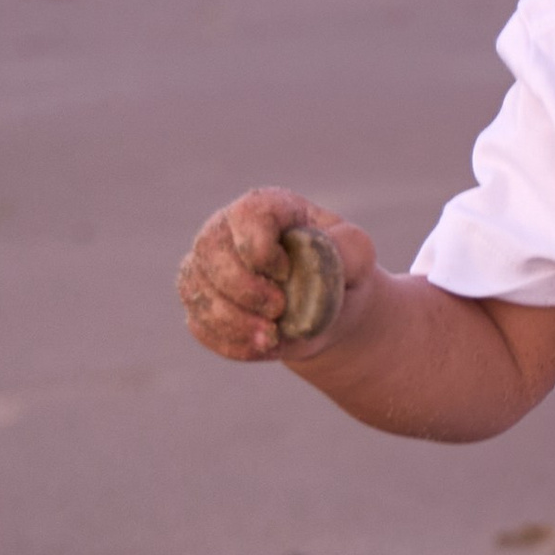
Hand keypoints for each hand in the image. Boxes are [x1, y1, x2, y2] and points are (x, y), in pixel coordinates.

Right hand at [176, 186, 373, 362]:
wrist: (329, 312)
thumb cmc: (340, 272)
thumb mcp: (357, 254)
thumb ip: (346, 246)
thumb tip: (320, 251)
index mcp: (267, 208)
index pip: (245, 216)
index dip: (260, 248)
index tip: (286, 272)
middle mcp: (227, 231)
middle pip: (209, 251)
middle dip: (243, 288)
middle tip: (278, 309)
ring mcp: (207, 267)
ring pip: (197, 291)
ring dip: (234, 321)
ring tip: (272, 336)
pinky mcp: (202, 304)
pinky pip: (200, 325)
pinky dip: (231, 342)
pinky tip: (262, 346)